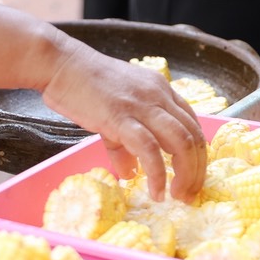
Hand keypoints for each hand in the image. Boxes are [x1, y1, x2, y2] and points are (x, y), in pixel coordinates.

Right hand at [39, 40, 206, 201]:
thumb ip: (125, 142)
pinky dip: (157, 175)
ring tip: (178, 196)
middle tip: (190, 195)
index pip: (193, 124)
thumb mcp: (114, 111)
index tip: (193, 177)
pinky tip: (155, 192)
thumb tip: (131, 173)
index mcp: (160, 90)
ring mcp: (141, 105)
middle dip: (198, 170)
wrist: (61, 64)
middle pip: (194, 136)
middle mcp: (158, 95)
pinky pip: (149, 149)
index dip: (199, 154)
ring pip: (182, 142)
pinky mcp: (121, 117)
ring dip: (186, 174)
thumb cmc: (84, 85)